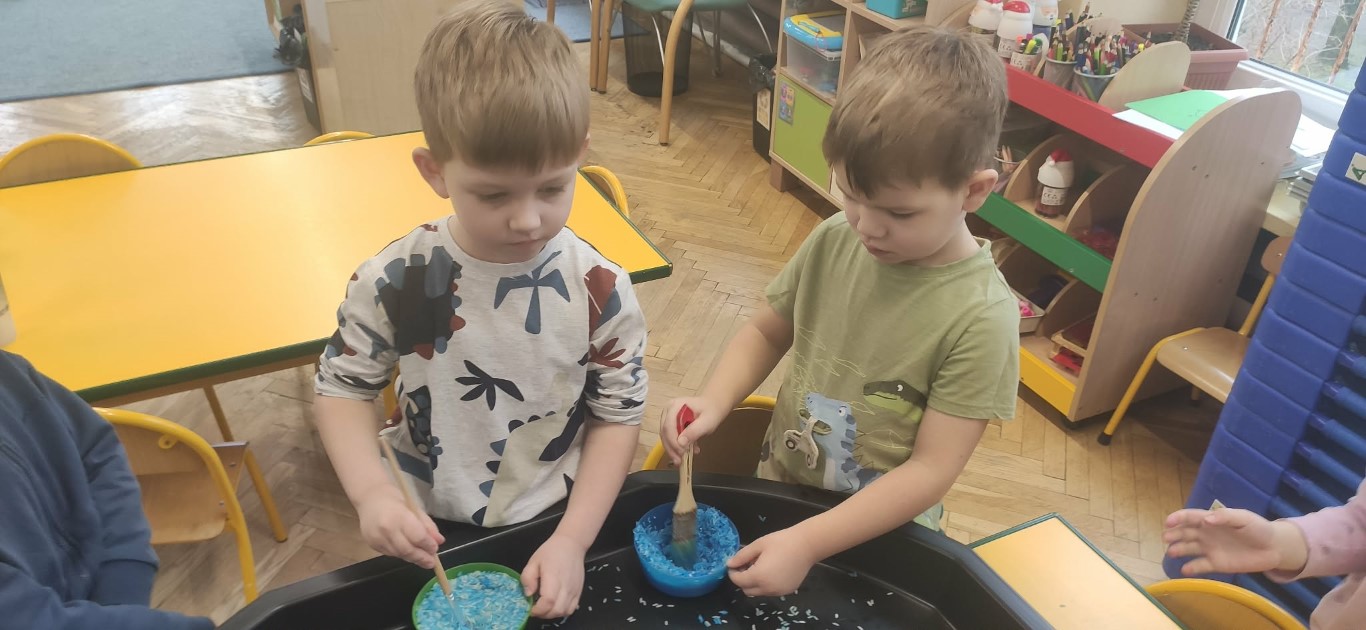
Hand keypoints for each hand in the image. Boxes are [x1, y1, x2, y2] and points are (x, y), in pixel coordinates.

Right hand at [355, 485, 443, 568]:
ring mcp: (377, 539)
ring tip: (422, 559)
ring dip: (412, 558)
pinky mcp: (372, 544)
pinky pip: (390, 554)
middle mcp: (386, 530)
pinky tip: (408, 553)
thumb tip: (439, 541)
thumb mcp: (414, 507)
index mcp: (399, 516)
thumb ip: (427, 525)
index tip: (435, 549)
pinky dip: (401, 554)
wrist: (369, 497)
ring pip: (399, 554)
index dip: (428, 545)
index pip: (418, 537)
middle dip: (421, 557)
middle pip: (407, 550)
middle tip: (431, 562)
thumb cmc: (394, 498)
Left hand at [522, 533, 586, 618]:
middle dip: (543, 614)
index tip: (529, 607)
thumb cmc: (551, 551)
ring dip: (552, 614)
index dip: (537, 609)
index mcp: (553, 577)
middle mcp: (566, 586)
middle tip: (535, 607)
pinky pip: (571, 609)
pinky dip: (562, 612)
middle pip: (556, 610)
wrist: (571, 545)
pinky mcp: (579, 591)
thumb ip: (527, 578)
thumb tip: (528, 594)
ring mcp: (574, 590)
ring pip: (564, 612)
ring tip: (544, 607)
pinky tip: (555, 605)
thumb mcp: (533, 561)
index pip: (547, 601)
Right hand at [661, 397, 726, 464]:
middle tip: (678, 461)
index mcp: (675, 406)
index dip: (673, 441)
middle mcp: (668, 411)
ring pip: (666, 436)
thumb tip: (681, 443)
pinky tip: (688, 452)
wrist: (713, 406)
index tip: (681, 452)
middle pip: (664, 432)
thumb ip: (694, 431)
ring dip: (673, 450)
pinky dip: (677, 447)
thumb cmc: (711, 411)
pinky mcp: (671, 424)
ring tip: (681, 460)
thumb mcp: (706, 422)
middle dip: (671, 448)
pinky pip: (670, 437)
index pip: (668, 426)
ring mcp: (668, 417)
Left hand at [726, 527, 817, 596]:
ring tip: (760, 566)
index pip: (738, 581)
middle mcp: (768, 588)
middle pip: (747, 590)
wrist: (807, 545)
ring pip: (759, 592)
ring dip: (754, 583)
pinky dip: (766, 584)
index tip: (733, 564)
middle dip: (743, 579)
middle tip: (746, 565)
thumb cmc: (781, 542)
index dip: (733, 573)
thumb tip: (729, 564)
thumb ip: (742, 556)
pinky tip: (772, 570)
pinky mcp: (788, 591)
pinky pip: (771, 591)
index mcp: (758, 576)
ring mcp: (779, 592)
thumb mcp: (758, 545)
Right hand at [1163, 508, 1305, 575]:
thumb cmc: (1258, 529)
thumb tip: (1206, 520)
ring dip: (1178, 549)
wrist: (1274, 548)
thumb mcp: (1244, 518)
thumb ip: (1225, 517)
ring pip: (1189, 548)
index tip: (1168, 522)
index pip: (1190, 517)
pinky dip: (1191, 568)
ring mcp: (1210, 549)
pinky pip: (1200, 566)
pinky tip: (1184, 570)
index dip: (1178, 518)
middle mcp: (1207, 534)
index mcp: (1212, 520)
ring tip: (1171, 552)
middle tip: (1166, 538)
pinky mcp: (1216, 564)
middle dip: (1174, 534)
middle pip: (1185, 533)